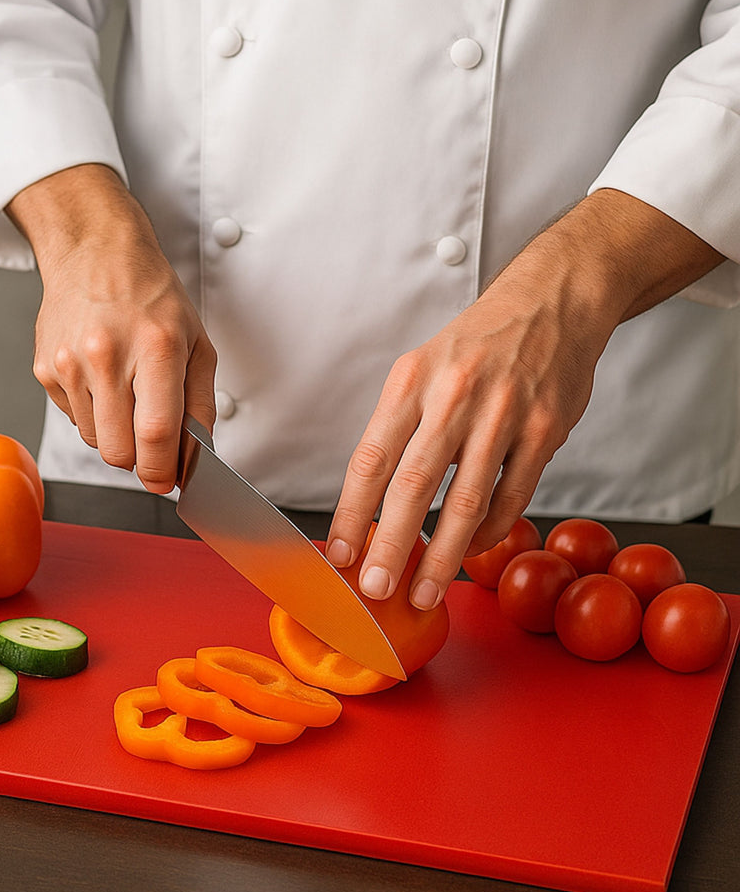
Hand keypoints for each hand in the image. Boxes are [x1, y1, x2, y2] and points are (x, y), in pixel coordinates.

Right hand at [7, 164, 216, 492]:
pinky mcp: (45, 369)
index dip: (163, 471)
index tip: (167, 482)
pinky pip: (73, 419)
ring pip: (95, 441)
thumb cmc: (152, 298)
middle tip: (151, 443)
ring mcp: (70, 363)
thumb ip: (200, 404)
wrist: (95, 252)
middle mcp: (107, 355)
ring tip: (126, 392)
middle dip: (139, 460)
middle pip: (118, 452)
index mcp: (154, 347)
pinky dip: (93, 413)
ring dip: (116, 434)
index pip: (156, 433)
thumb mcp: (196, 342)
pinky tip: (101, 378)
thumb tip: (194, 459)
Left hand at [326, 190, 722, 608]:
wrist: (552, 301)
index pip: (369, 459)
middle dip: (391, 546)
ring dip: (443, 555)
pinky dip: (490, 531)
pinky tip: (472, 549)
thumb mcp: (421, 369)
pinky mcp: (546, 429)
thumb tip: (369, 500)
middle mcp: (453, 396)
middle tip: (376, 589)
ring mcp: (503, 413)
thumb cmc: (476, 345)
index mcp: (410, 381)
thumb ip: (399, 428)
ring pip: (466, 501)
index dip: (350, 512)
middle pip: (412, 486)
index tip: (339, 553)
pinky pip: (512, 495)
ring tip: (425, 590)